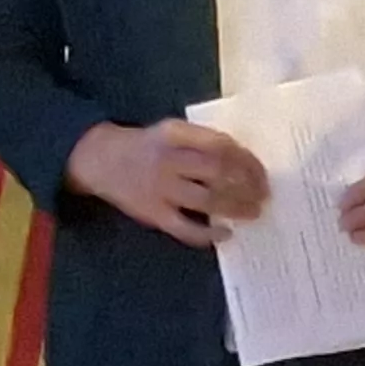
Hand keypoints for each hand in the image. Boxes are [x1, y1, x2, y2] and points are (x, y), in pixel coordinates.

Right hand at [64, 121, 269, 247]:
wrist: (101, 160)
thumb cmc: (148, 146)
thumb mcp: (172, 131)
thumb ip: (203, 141)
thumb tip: (246, 163)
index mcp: (176, 134)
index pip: (222, 146)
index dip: (248, 161)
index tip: (262, 173)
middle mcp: (169, 159)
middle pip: (218, 172)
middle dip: (247, 185)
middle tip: (263, 196)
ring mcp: (160, 189)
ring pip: (207, 200)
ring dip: (236, 208)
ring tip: (253, 213)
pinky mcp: (153, 214)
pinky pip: (185, 228)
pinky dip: (208, 234)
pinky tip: (225, 234)